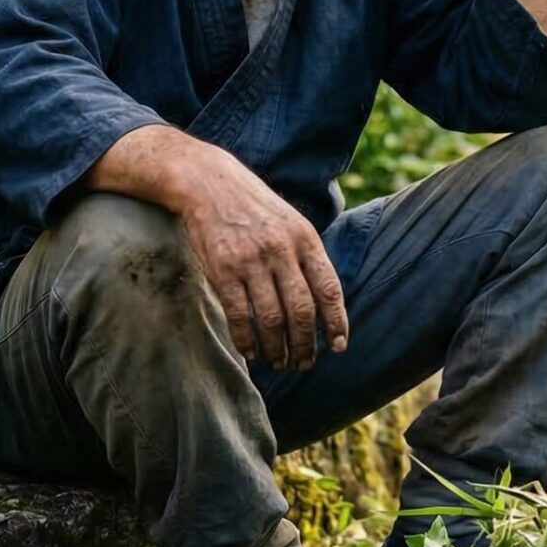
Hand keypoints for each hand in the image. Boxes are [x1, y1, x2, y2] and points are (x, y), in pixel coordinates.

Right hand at [170, 145, 348, 370]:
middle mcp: (281, 250)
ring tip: (279, 361)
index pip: (329, 289)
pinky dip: (247, 340)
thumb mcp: (292, 222)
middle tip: (305, 363)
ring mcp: (251, 261)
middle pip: (302, 311)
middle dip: (306, 345)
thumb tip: (326, 304)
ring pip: (271, 319)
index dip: (337, 322)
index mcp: (305, 239)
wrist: (209, 183)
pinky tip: (251, 352)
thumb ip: (308, 257)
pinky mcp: (222, 270)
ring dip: (277, 348)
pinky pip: (239, 315)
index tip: (337, 346)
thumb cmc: (256, 208)